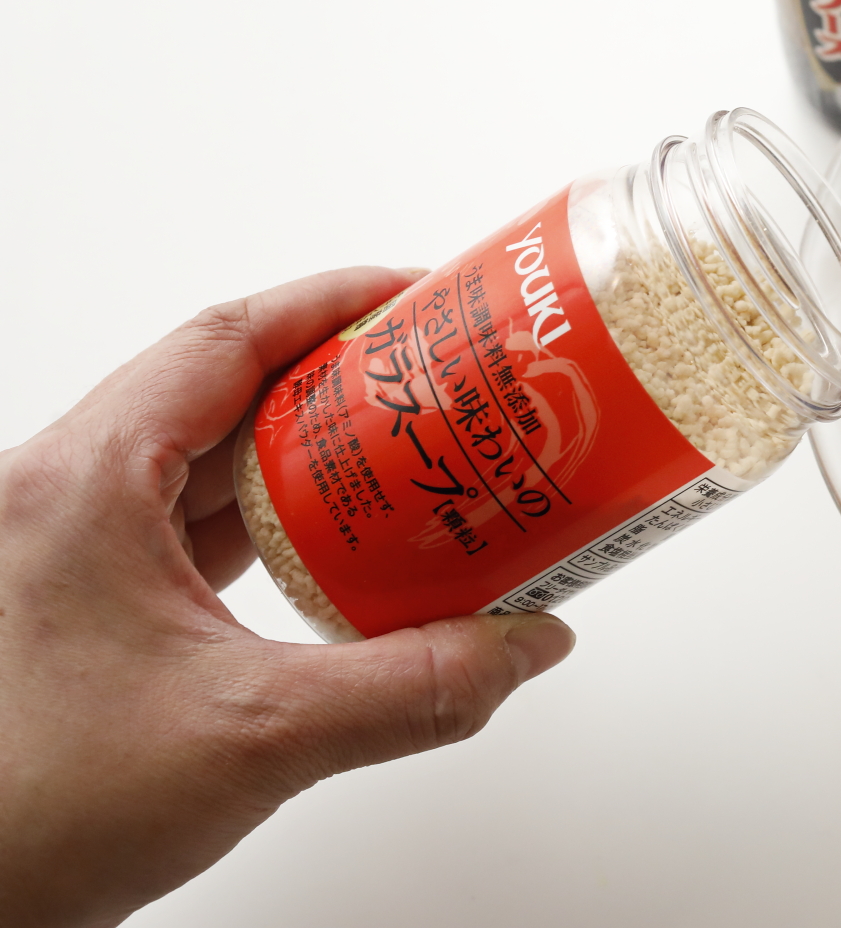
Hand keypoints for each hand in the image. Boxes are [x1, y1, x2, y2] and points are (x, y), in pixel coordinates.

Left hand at [0, 268, 575, 927]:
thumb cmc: (26, 816)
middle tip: (435, 378)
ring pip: (201, 460)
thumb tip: (519, 646)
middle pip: (220, 390)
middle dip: (337, 380)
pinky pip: (184, 525)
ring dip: (304, 455)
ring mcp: (57, 549)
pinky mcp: (73, 601)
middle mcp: (56, 497)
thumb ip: (410, 689)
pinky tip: (335, 552)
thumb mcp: (253, 737)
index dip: (331, 304)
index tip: (416, 296)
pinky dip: (268, 521)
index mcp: (80, 485)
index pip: (223, 342)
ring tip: (406, 457)